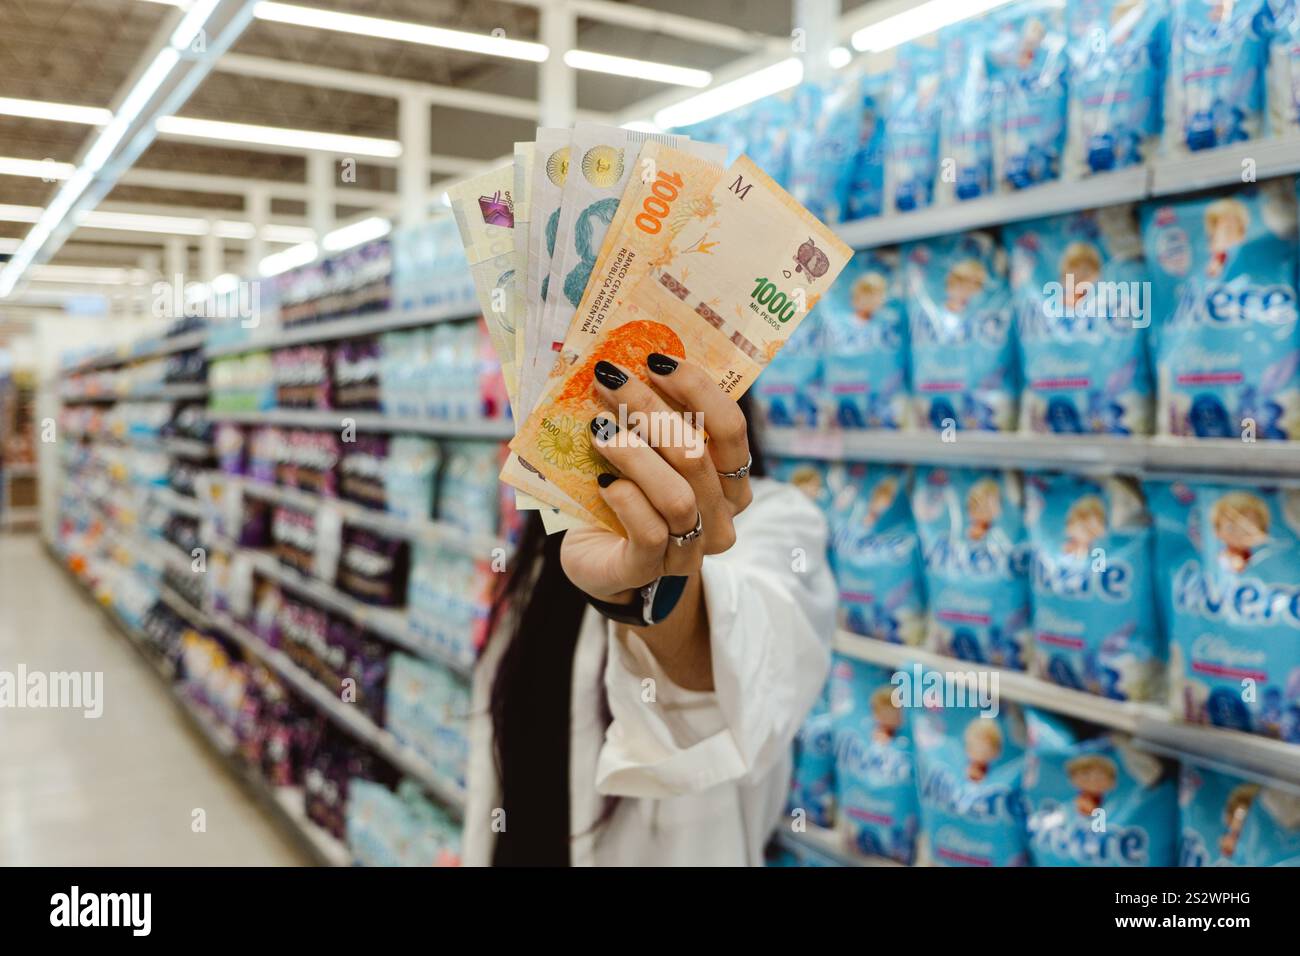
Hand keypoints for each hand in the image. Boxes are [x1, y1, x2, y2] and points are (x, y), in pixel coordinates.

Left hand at [560, 353, 753, 602]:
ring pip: (677, 496)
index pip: (731, 428)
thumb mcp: (646, 453)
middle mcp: (720, 517)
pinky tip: (601, 481)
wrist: (598, 559)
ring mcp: (691, 548)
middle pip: (697, 455)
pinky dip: (625, 499)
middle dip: (648, 409)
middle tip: (608, 380)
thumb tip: (628, 362)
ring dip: (633, 454)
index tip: (655, 360)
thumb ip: (652, 420)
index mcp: (730, 481)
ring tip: (597, 429)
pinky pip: (651, 532)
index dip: (697, 389)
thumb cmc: (627, 496)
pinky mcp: (652, 569)